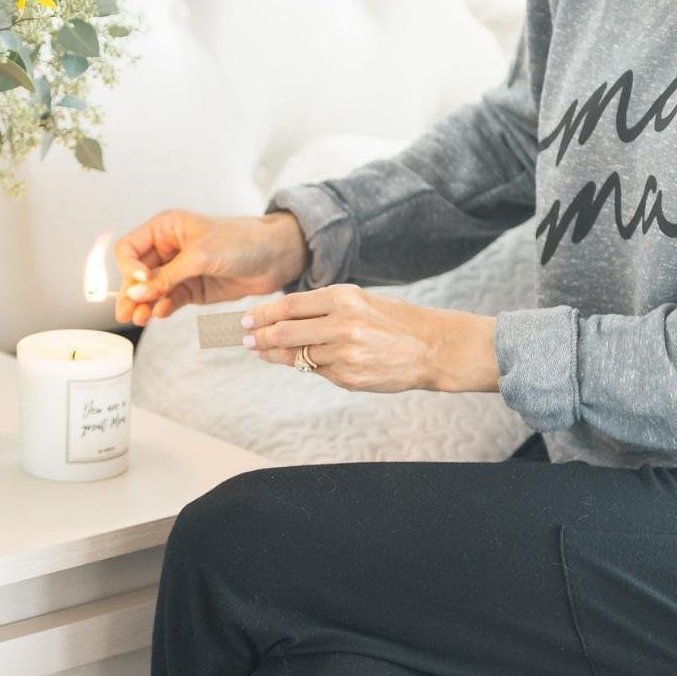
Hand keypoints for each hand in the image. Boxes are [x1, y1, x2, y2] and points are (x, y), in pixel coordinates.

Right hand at [113, 210, 308, 326]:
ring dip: (144, 304)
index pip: (130, 249)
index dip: (128, 268)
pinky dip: (163, 307)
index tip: (139, 283)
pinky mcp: (194, 289)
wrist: (276, 256)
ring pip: (152, 290)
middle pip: (137, 273)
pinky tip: (160, 314)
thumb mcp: (201, 256)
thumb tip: (135, 292)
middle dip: (131, 293)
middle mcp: (169, 248)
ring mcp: (181, 270)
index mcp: (166, 228)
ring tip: (139, 320)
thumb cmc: (241, 241)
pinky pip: (171, 299)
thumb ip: (167, 276)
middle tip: (126, 314)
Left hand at [241, 284, 500, 392]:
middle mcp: (342, 324)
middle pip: (286, 332)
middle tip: (244, 339)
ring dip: (275, 355)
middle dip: (260, 336)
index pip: (290, 305)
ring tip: (260, 352)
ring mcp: (345, 354)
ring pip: (297, 356)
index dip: (263, 314)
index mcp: (344, 298)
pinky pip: (317, 372)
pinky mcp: (349, 378)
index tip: (246, 319)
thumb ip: (326, 307)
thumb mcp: (362, 301)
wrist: (432, 349)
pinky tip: (297, 362)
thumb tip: (285, 316)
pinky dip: (305, 366)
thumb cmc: (396, 322)